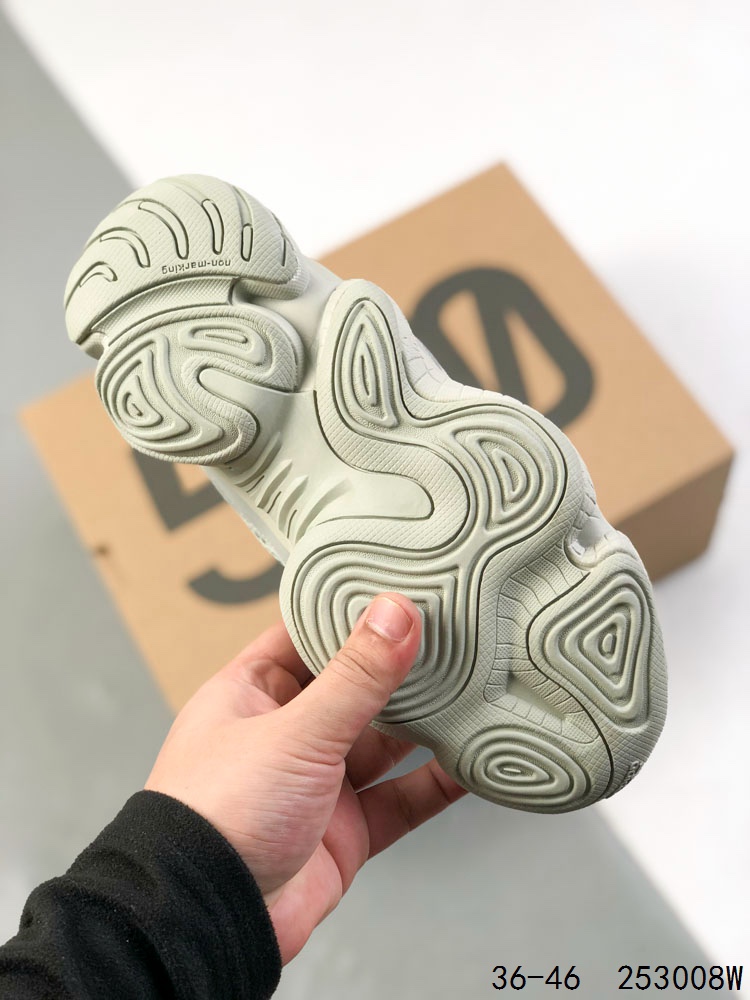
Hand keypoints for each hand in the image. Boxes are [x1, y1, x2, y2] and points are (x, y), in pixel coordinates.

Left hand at [145, 593, 465, 962]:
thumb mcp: (293, 731)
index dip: (350, 613)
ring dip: (424, 724)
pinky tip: (468, 761)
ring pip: (383, 743)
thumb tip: (395, 614)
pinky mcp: (345, 831)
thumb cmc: (215, 816)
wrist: (211, 920)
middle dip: (398, 669)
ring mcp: (317, 784)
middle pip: (353, 688)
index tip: (398, 589)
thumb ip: (353, 677)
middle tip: (449, 636)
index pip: (306, 636)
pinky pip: (400, 798)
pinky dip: (435, 783)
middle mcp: (285, 734)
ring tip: (471, 689)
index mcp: (253, 693)